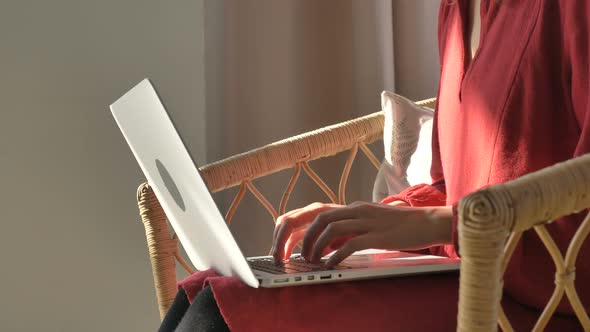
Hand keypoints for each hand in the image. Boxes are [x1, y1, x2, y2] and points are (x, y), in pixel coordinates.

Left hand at [273, 201, 452, 267]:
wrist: (428, 221)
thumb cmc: (399, 226)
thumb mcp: (369, 223)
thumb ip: (349, 229)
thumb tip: (327, 244)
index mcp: (352, 207)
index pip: (316, 211)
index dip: (299, 226)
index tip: (289, 245)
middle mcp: (356, 210)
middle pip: (318, 216)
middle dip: (302, 236)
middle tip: (295, 256)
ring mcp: (367, 220)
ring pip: (331, 227)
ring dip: (316, 245)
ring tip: (311, 261)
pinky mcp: (378, 234)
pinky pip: (351, 243)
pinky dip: (336, 254)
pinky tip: (331, 264)